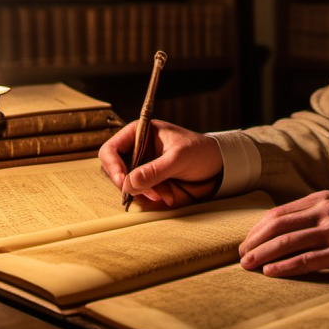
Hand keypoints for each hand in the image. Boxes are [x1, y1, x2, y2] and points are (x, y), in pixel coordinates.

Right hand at [99, 119, 222, 206]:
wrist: (218, 164)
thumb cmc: (199, 151)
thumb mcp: (178, 159)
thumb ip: (154, 170)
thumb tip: (129, 183)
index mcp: (139, 132)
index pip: (111, 149)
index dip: (113, 167)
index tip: (123, 183)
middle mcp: (137, 148)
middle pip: (115, 170)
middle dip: (130, 184)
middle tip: (151, 194)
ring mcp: (142, 164)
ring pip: (128, 184)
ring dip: (143, 192)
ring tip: (164, 195)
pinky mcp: (149, 179)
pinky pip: (140, 191)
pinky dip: (151, 196)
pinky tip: (167, 196)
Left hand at [239, 191, 328, 277]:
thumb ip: (311, 215)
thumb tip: (278, 230)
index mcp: (320, 199)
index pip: (278, 213)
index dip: (257, 229)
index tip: (245, 242)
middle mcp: (325, 211)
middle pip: (278, 225)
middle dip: (255, 241)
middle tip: (240, 256)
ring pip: (288, 242)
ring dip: (263, 254)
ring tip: (247, 266)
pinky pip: (308, 260)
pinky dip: (286, 266)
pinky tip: (271, 272)